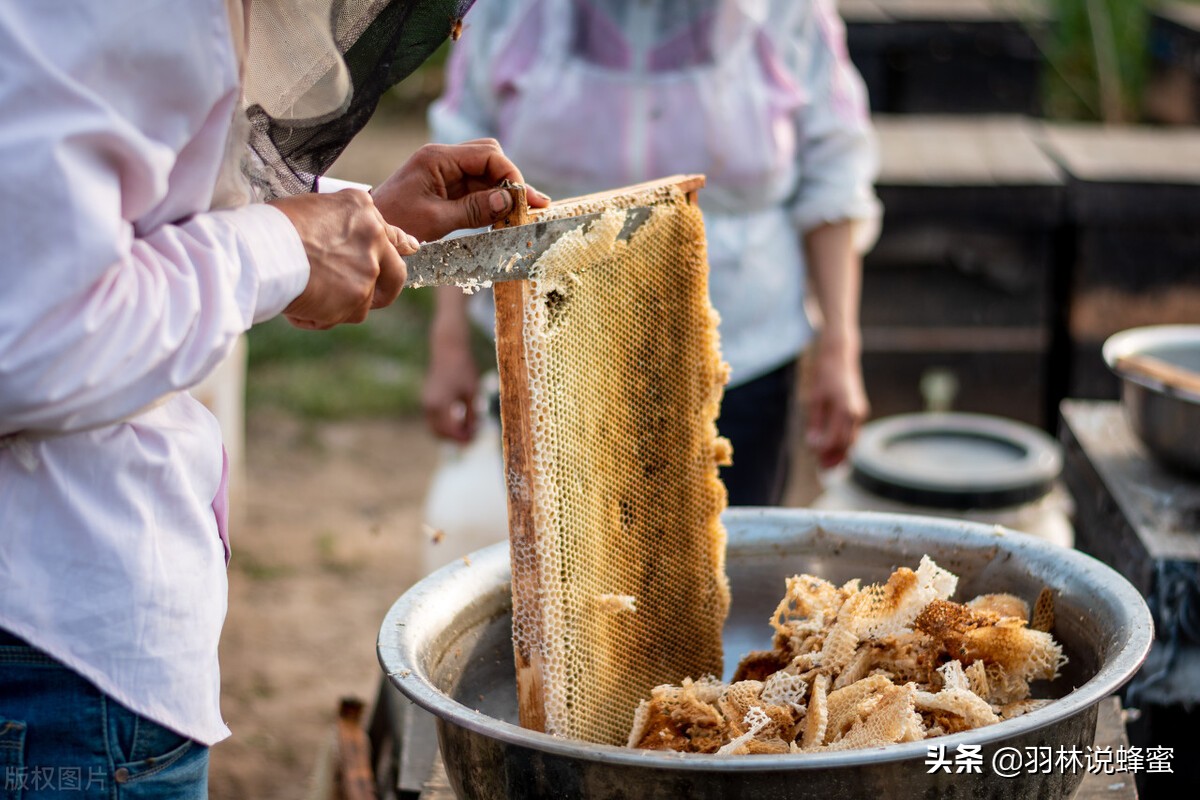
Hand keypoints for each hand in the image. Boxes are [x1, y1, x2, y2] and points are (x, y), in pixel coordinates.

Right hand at [271, 189, 416, 329]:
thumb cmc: (274, 227)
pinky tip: (297, 306)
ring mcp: (368, 269)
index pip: (390, 232)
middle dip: (386, 290)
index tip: (410, 249)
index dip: (400, 245)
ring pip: (362, 300)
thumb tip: (354, 237)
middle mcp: (373, 237)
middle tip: (365, 296)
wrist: (263, 250)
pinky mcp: (358, 297)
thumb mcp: (311, 209)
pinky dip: (319, 317)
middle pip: (396, 273)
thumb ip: (340, 223)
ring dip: (334, 304)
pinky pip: (341, 317)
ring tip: (300, 292)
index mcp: (361, 209)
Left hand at [371, 139, 550, 242]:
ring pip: (486, 173)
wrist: (368, 231)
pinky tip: (506, 214)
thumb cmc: (394, 225)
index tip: (524, 200)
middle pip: (490, 158)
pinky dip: (491, 200)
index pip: (487, 155)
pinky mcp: (444, 186)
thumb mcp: (436, 220)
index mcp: (438, 158)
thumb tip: (509, 201)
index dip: (511, 176)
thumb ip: (474, 210)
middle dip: (512, 180)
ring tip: (525, 213)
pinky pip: (475, 188)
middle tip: (533, 206)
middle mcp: (443, 159)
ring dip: (504, 192)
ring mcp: (444, 172)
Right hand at [423, 289, 479, 441]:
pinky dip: (444, 425)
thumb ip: (472, 414)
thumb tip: (472, 432)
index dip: (463, 438)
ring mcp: (425, 403)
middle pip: (440, 433)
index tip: (474, 438)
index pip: (450, 431)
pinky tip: (459, 420)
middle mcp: (429, 405)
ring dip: (449, 433)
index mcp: (441, 404)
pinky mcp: (426, 400)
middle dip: (455, 438)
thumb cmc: (463, 368)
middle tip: (471, 436)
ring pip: (435, 428)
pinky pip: (433, 420)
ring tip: (467, 429)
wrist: (448, 350)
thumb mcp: (472, 392)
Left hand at [805, 340, 869, 468]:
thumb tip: (813, 444)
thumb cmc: (824, 375)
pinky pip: (853, 432)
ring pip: (851, 440)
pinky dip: (844, 444)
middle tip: (822, 471)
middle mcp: (855, 412)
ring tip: (827, 465)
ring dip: (841, 454)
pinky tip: (834, 451)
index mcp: (843, 409)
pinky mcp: (859, 411)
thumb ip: (815, 423)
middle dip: (834, 459)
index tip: (812, 454)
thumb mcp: (815, 398)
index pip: (834, 439)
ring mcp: (859, 412)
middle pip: (846, 444)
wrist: (840, 357)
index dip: (823, 450)